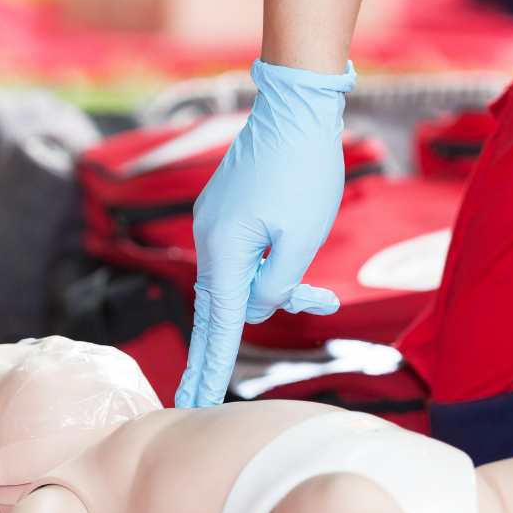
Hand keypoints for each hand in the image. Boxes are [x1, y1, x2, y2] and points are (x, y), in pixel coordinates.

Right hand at [175, 59, 356, 407]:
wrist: (297, 109)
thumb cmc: (306, 171)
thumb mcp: (302, 241)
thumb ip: (276, 286)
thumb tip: (257, 307)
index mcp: (224, 251)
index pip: (215, 325)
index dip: (207, 369)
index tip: (190, 404)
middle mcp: (208, 239)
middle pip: (219, 308)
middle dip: (223, 348)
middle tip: (200, 398)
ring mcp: (213, 224)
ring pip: (237, 281)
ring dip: (272, 293)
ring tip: (323, 298)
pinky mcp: (226, 213)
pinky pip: (241, 257)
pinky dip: (267, 269)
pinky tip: (303, 270)